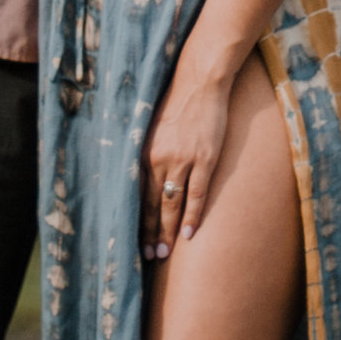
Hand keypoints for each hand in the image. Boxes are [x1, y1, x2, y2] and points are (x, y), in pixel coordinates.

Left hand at [141, 58, 234, 261]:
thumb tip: (143, 179)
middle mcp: (159, 159)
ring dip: (167, 231)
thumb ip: (148, 154)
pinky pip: (197, 194)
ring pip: (172, 204)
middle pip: (151, 204)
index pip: (136, 195)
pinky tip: (189, 234)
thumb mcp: (153, 129)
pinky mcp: (205, 158)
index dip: (136, 221)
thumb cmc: (176, 104)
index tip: (135, 242)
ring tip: (164, 252)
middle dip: (149, 233)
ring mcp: (183, 160)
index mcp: (143, 152)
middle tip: (148, 257)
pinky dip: (193, 216)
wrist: (200, 82)